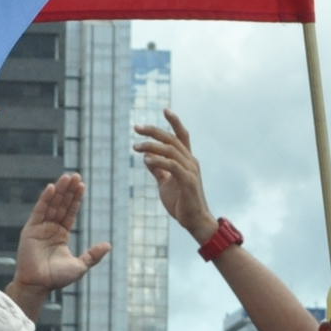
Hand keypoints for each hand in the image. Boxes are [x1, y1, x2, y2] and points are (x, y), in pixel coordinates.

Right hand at [12, 174, 110, 293]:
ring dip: (59, 190)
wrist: (39, 285)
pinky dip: (45, 199)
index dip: (76, 199)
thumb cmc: (58, 279)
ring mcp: (40, 228)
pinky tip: (52, 188)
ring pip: (51, 205)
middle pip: (61, 205)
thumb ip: (93, 255)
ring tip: (67, 177)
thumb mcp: (80, 266)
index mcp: (61, 235)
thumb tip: (109, 245)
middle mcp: (50, 229)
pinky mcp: (30, 229)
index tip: (82, 185)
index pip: (70, 212)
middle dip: (69, 190)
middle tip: (76, 175)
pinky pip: (39, 211)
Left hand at [133, 110, 217, 242]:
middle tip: (136, 127)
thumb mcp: (165, 183)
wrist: (195, 221)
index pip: (182, 136)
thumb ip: (158, 169)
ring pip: (170, 150)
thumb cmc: (181, 203)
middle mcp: (190, 161)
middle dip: (153, 131)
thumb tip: (146, 157)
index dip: (175, 121)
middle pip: (172, 139)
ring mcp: (191, 171)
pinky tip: (146, 160)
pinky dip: (158, 161)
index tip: (165, 109)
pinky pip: (172, 166)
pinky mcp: (188, 181)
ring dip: (151, 146)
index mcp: (187, 160)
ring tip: (135, 147)